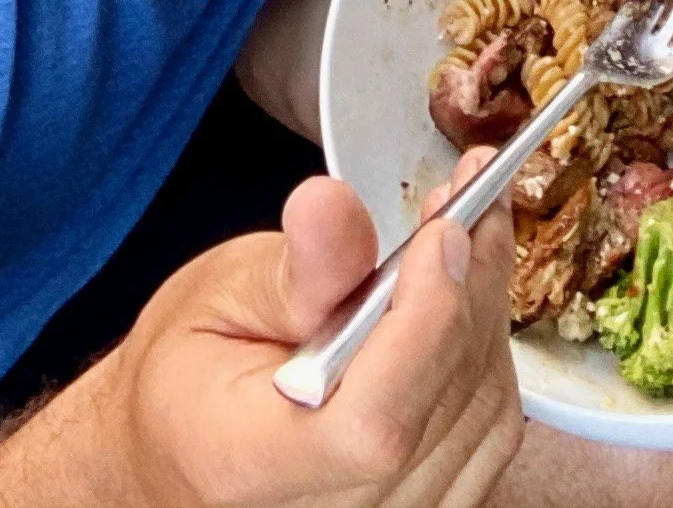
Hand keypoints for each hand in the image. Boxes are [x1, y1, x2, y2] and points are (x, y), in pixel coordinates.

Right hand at [93, 156, 520, 507]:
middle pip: (440, 409)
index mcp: (251, 468)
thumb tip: (331, 207)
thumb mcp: (221, 296)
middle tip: (471, 195)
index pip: (373, 426)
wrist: (182, 442)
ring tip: (466, 229)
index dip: (425, 325)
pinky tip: (464, 294)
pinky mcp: (425, 507)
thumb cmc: (193, 374)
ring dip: (486, 309)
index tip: (440, 232)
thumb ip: (294, 268)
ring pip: (481, 415)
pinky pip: (490, 433)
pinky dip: (489, 352)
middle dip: (469, 284)